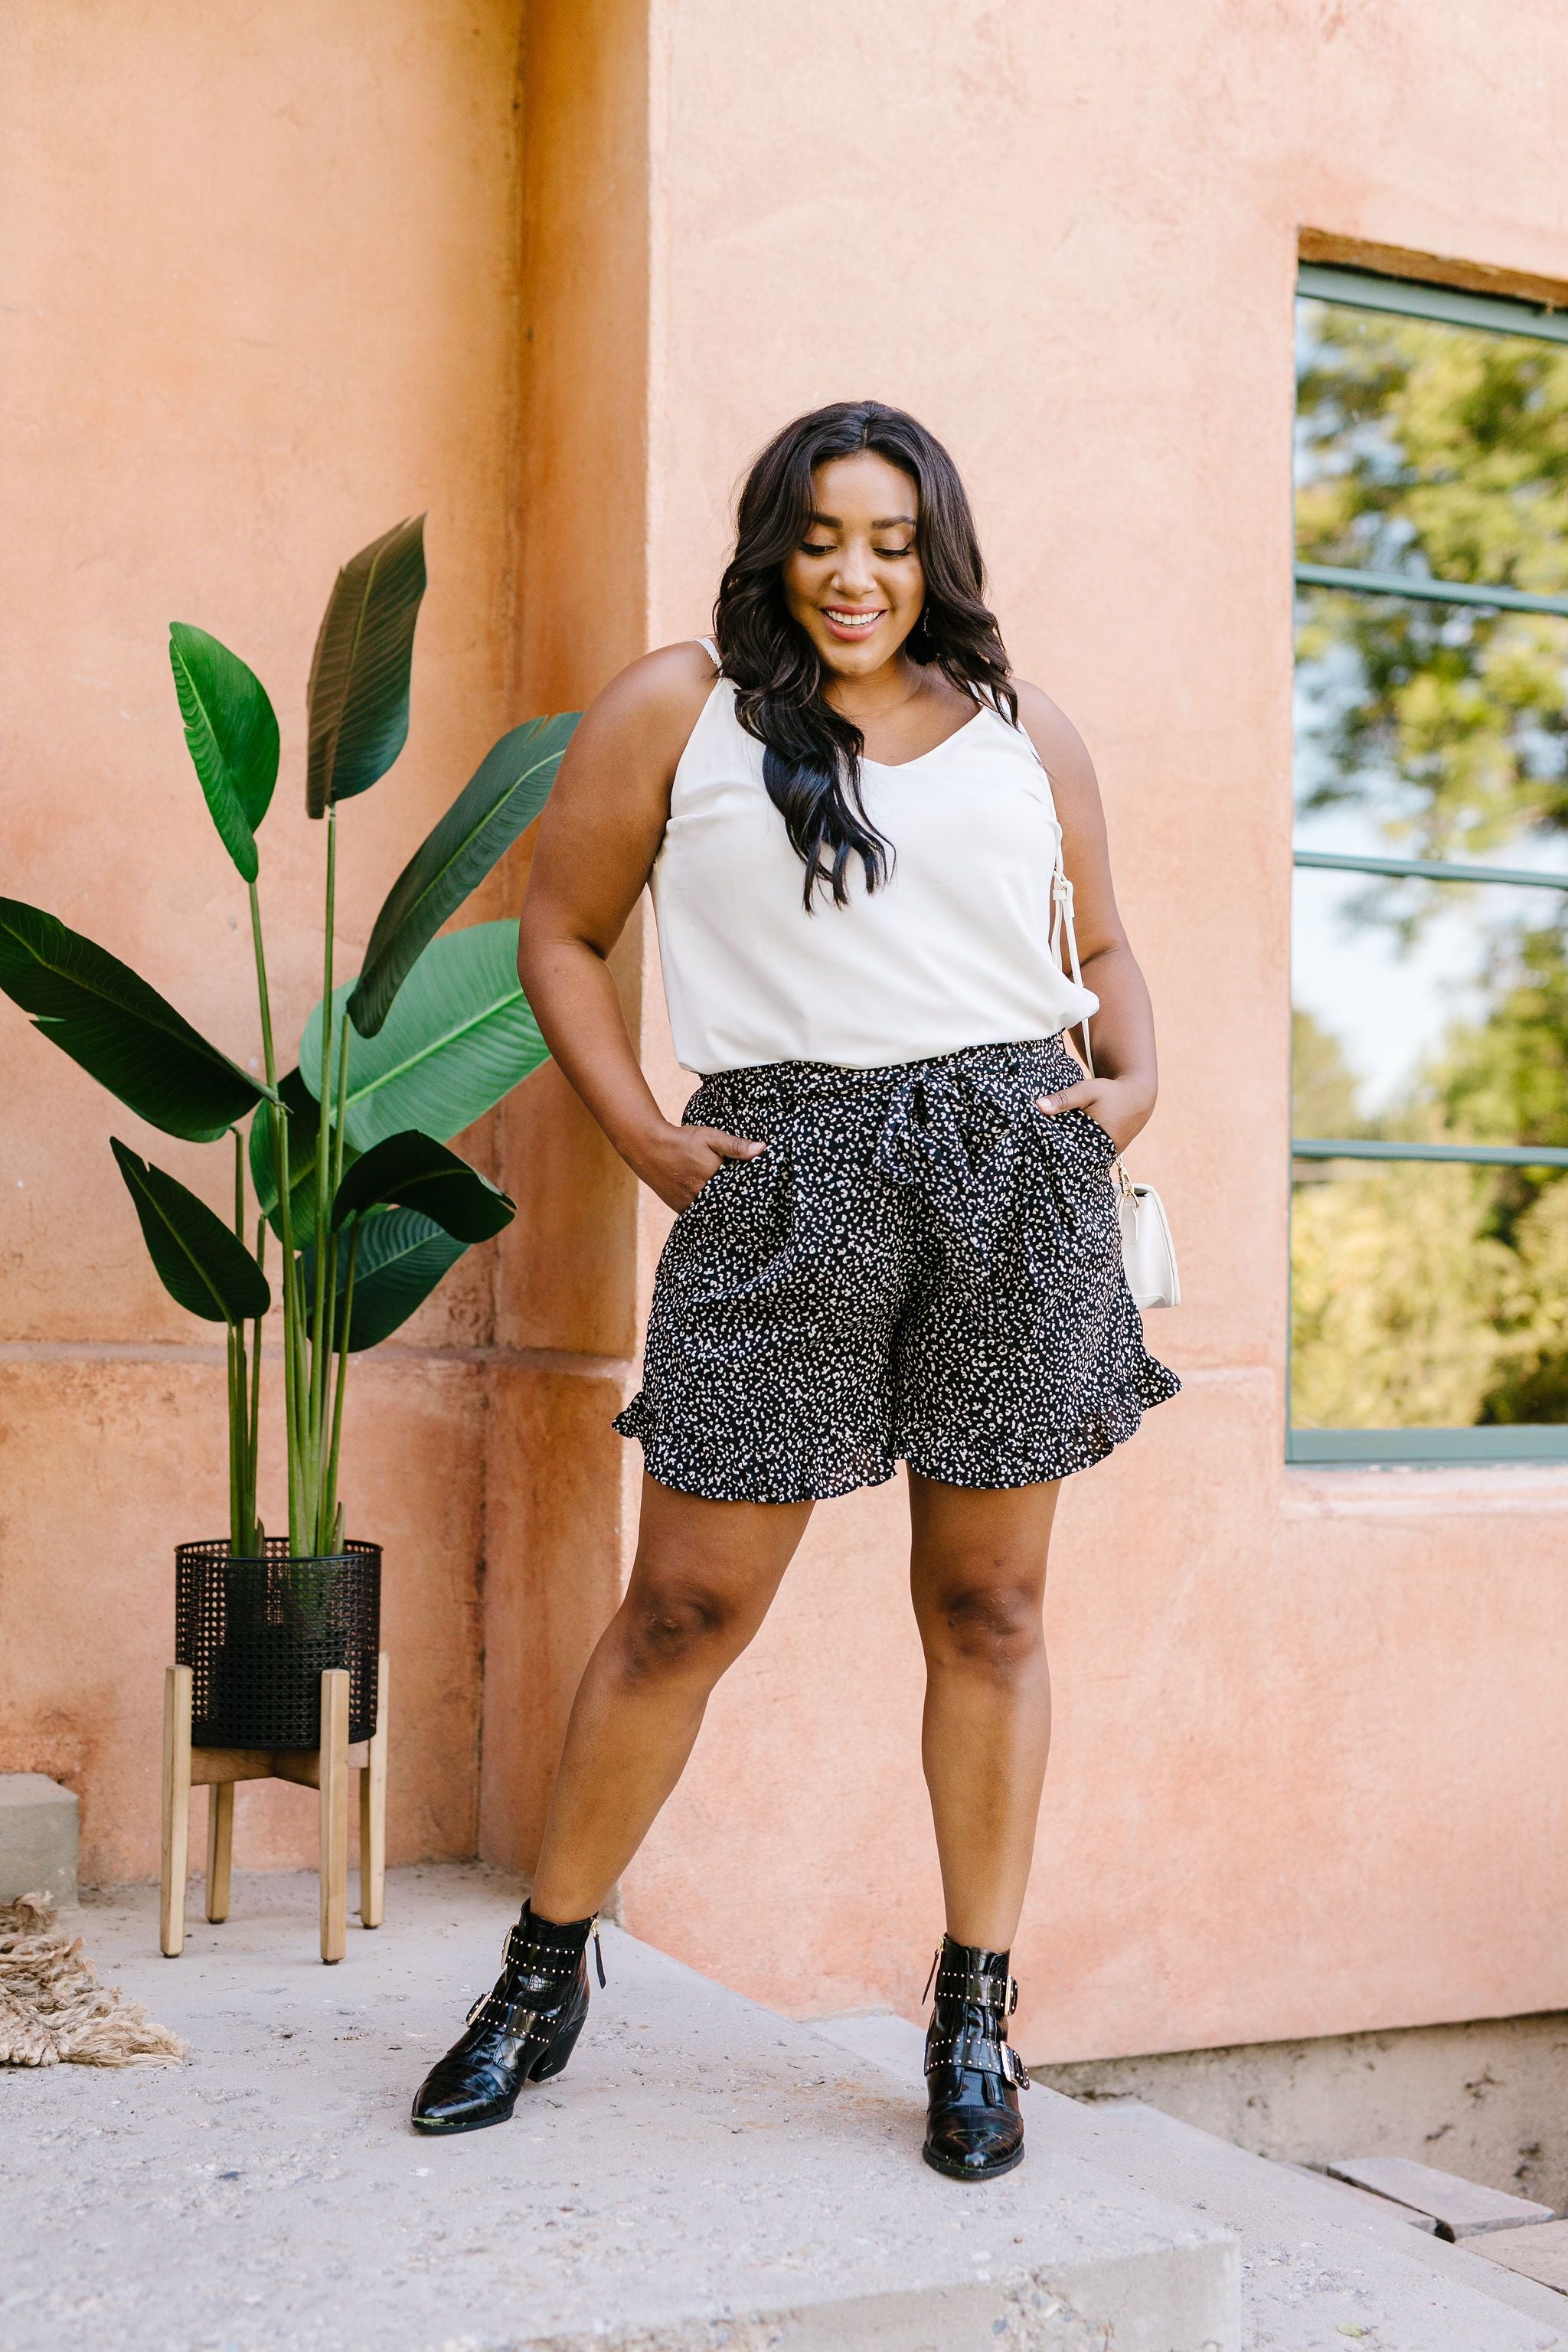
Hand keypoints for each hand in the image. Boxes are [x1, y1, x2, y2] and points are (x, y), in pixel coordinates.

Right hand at [628, 1120, 765, 1211]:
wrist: (649, 1148)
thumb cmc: (682, 1141)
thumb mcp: (711, 1137)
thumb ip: (736, 1146)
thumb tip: (762, 1149)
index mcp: (714, 1180)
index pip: (740, 1193)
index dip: (750, 1194)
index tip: (761, 1196)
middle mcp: (702, 1196)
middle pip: (728, 1206)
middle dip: (739, 1205)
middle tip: (754, 1208)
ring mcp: (690, 1205)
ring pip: (714, 1213)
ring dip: (723, 1211)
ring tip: (736, 1212)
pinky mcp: (680, 1209)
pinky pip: (700, 1216)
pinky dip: (709, 1214)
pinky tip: (717, 1209)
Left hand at [1035, 1073, 1152, 1154]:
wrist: (1137, 1097)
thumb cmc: (1111, 1093)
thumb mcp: (1087, 1091)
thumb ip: (1064, 1098)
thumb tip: (1038, 1105)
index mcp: (1097, 1140)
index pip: (1067, 1153)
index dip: (1051, 1151)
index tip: (1036, 1149)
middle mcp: (1104, 1153)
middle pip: (1074, 1160)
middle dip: (1058, 1155)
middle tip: (1038, 1153)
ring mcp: (1108, 1156)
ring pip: (1082, 1160)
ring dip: (1069, 1155)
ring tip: (1048, 1153)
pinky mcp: (1109, 1155)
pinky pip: (1090, 1158)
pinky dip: (1079, 1153)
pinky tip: (1065, 1148)